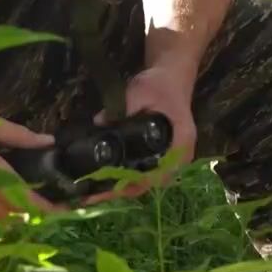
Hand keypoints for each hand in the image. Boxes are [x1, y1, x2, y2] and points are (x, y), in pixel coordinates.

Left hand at [80, 63, 197, 205]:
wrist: (171, 77)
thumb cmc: (160, 84)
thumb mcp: (142, 91)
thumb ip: (124, 107)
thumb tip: (99, 122)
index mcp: (181, 142)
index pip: (159, 173)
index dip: (133, 183)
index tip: (108, 186)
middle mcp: (178, 157)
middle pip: (149, 183)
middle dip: (120, 190)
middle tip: (91, 194)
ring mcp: (169, 159)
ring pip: (145, 183)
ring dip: (119, 188)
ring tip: (91, 191)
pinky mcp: (159, 158)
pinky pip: (142, 175)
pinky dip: (122, 180)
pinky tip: (101, 181)